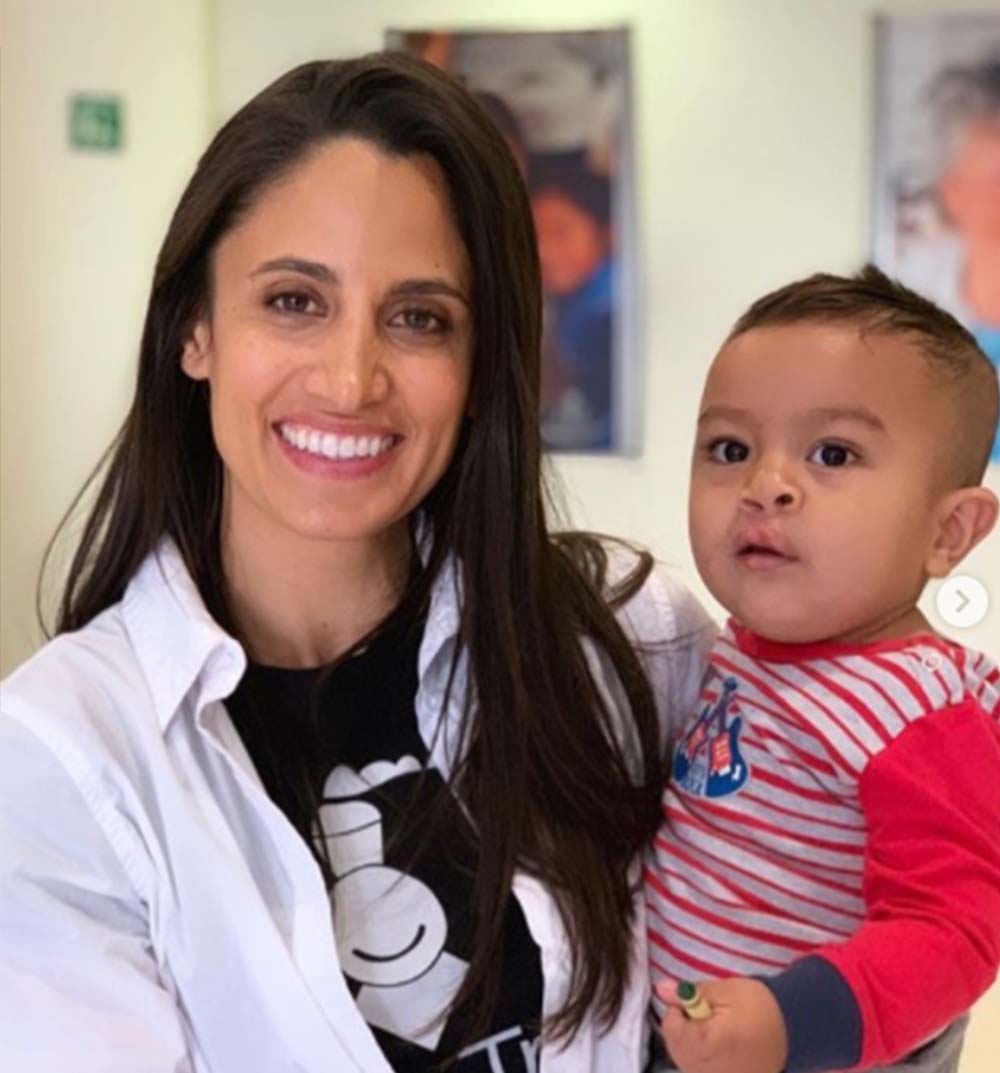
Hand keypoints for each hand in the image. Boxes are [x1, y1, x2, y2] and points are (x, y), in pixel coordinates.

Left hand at [657, 976, 787, 1072]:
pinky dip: (703, 1058)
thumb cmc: (760, 1006)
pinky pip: (700, 1071)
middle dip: (683, 1029)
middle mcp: (710, 1070)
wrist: (794, 1032)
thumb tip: (661, 989)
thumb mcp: (725, 990)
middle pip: (675, 1049)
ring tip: (715, 1031)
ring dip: (691, 1044)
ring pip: (686, 1062)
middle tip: (705, 1016)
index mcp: (709, 1045)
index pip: (671, 1029)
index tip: (695, 1003)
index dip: (679, 1011)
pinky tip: (719, 1047)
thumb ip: (690, 993)